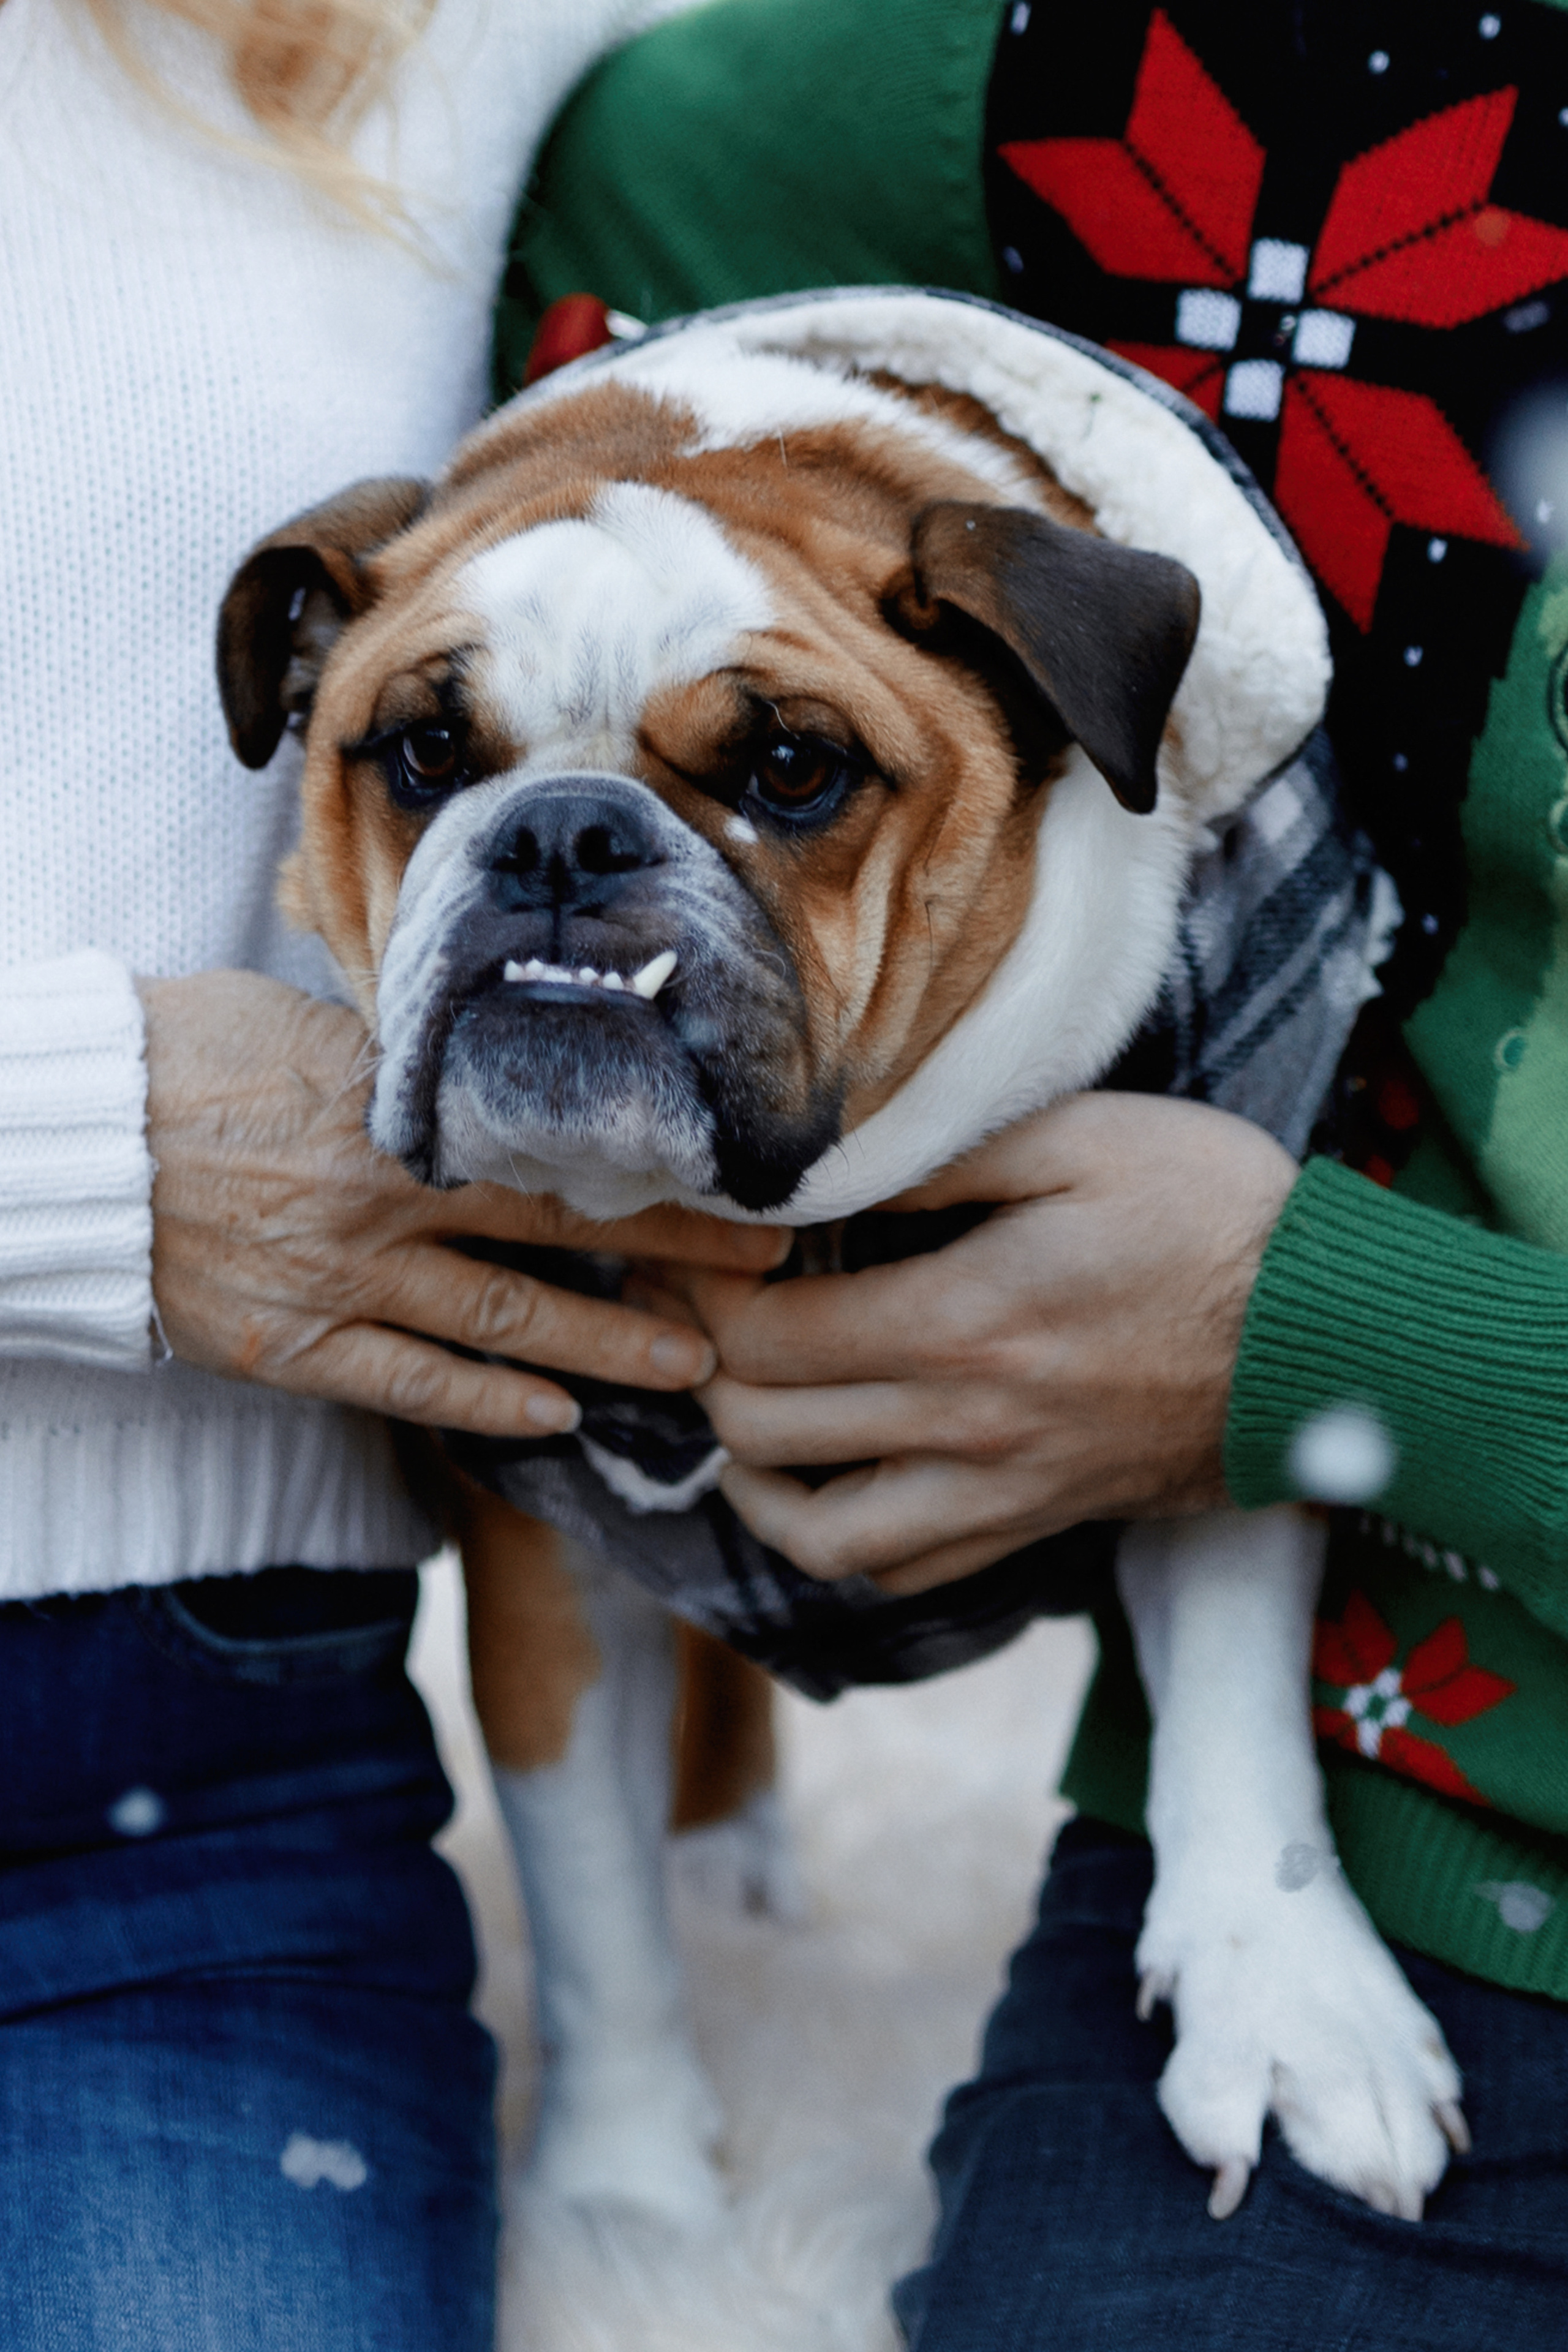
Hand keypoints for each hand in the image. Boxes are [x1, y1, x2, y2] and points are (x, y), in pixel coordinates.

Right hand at [139, 971, 785, 1435]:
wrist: (73, 1135)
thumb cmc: (188, 1054)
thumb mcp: (312, 1026)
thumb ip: (409, 1067)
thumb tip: (492, 1067)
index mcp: (397, 1112)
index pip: (560, 1149)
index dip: (659, 1180)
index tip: (743, 1190)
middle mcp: (386, 1200)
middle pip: (558, 1234)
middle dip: (672, 1263)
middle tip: (763, 1282)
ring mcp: (340, 1280)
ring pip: (503, 1323)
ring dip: (606, 1349)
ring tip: (690, 1370)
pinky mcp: (292, 1344)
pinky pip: (410, 1384)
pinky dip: (489, 1403)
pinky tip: (556, 1415)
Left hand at [677, 1093, 1296, 1593]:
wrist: (1337, 1338)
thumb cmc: (1217, 1216)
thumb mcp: (1084, 1137)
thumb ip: (940, 1155)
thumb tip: (821, 1173)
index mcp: (963, 1322)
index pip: (766, 1337)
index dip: (701, 1293)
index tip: (690, 1251)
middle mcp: (966, 1426)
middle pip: (764, 1432)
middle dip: (703, 1368)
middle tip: (697, 1313)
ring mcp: (1002, 1492)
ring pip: (820, 1538)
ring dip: (754, 1482)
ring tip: (743, 1416)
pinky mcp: (1038, 1525)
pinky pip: (906, 1573)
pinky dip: (842, 1543)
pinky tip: (830, 1482)